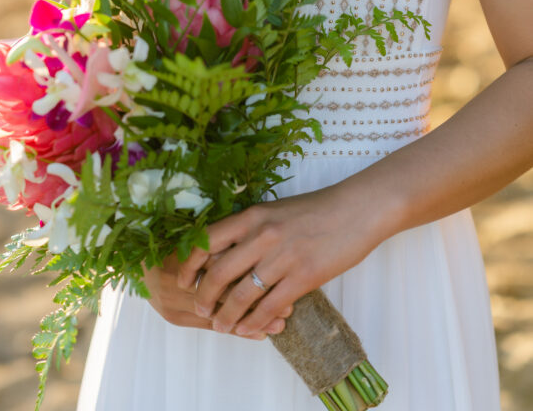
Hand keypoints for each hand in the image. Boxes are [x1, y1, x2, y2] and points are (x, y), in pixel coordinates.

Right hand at [142, 252, 292, 339]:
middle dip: (258, 301)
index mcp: (186, 252)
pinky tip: (259, 334)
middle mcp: (179, 279)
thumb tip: (255, 247)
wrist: (135, 261)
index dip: (254, 274)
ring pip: (222, 313)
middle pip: (225, 293)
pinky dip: (237, 330)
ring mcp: (175, 300)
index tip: (281, 279)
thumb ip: (217, 242)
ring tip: (279, 323)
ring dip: (251, 320)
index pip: (225, 268)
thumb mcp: (194, 234)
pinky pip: (212, 327)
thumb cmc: (168, 243)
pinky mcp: (175, 316)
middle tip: (287, 306)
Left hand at [177, 184, 380, 337]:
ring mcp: (282, 257)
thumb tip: (224, 252)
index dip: (189, 265)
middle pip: (218, 272)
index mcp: (252, 215)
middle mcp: (261, 235)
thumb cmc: (316, 209)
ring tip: (221, 327)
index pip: (206, 240)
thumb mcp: (275, 211)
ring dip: (226, 316)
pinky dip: (254, 322)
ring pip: (242, 294)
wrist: (356, 210)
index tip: (184, 280)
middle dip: (204, 297)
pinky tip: (248, 330)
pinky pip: (270, 306)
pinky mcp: (304, 277)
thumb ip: (250, 229)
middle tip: (201, 310)